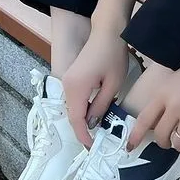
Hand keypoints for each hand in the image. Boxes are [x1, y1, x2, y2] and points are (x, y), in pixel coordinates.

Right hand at [62, 29, 129, 147]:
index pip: (76, 119)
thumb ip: (102, 105)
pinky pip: (75, 99)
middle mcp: (66, 85)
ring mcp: (67, 80)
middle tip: (97, 142)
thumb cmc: (113, 55)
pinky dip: (83, 108)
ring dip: (84, 119)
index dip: (83, 136)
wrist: (107, 31)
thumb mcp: (113, 84)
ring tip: (98, 130)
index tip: (92, 148)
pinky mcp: (72, 77)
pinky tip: (95, 112)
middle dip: (83, 129)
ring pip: (73, 107)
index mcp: (76, 88)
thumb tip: (93, 123)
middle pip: (72, 114)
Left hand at [127, 48, 179, 161]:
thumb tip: (158, 119)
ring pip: (178, 142)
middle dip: (162, 143)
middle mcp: (174, 105)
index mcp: (163, 93)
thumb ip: (165, 98)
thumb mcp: (174, 79)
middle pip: (161, 135)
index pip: (144, 119)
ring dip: (179, 147)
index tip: (129, 147)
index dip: (135, 136)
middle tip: (167, 142)